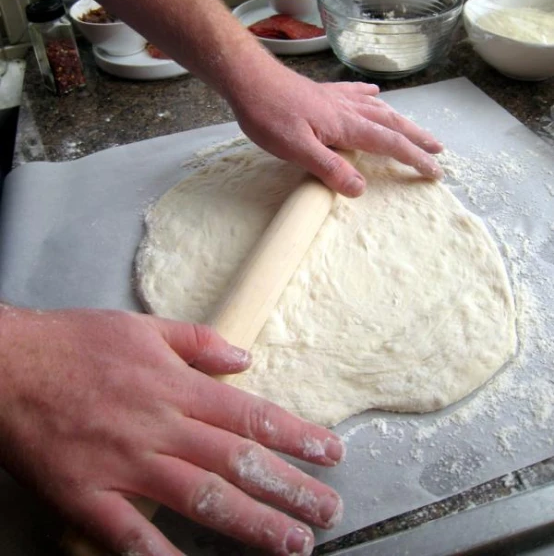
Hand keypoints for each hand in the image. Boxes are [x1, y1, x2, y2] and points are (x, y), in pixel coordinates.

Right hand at [0, 306, 343, 555]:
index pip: (250, 415)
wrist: (9, 364)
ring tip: (292, 544)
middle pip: (237, 462)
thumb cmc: (76, 342)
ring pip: (200, 498)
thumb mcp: (143, 326)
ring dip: (251, 523)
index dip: (296, 435)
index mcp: (175, 386)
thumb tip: (244, 358)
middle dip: (289, 488)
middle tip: (328, 510)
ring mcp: (125, 464)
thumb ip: (198, 341)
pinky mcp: (88, 496)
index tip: (331, 452)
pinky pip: (131, 535)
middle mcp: (160, 426)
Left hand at [230, 63, 442, 197]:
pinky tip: (374, 94)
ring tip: (415, 129)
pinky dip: (370, 97)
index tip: (435, 171)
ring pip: (378, 109)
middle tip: (439, 150)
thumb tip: (360, 188)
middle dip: (417, 138)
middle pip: (392, 124)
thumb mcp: (296, 149)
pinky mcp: (322, 93)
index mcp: (345, 126)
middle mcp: (347, 109)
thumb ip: (329, 168)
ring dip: (401, 120)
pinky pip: (355, 93)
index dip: (414, 158)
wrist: (248, 79)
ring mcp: (335, 98)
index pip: (389, 144)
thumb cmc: (268, 115)